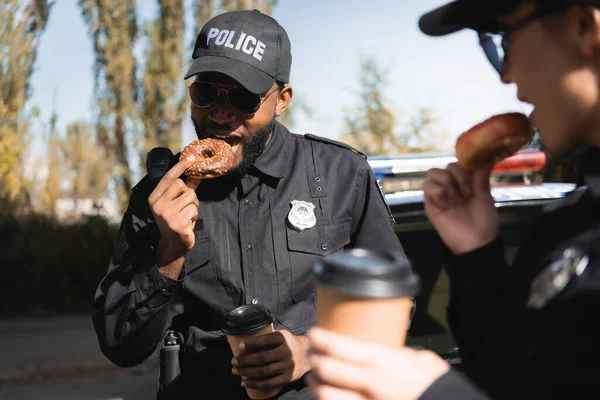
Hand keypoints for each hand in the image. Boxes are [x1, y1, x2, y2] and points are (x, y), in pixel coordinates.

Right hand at [148, 155, 201, 273]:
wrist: (173, 245)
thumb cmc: (176, 220)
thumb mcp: (177, 203)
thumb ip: (186, 188)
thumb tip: (196, 173)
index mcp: (154, 198)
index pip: (168, 177)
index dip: (180, 166)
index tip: (191, 157)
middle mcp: (157, 205)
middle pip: (181, 185)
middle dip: (189, 194)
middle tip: (186, 206)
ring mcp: (166, 215)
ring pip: (190, 196)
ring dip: (193, 206)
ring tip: (186, 215)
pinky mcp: (177, 224)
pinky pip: (193, 209)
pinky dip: (194, 216)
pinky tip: (188, 223)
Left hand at [232, 330, 310, 389]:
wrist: (309, 356)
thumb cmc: (289, 344)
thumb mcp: (283, 335)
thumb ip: (269, 336)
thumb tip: (246, 337)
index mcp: (284, 338)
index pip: (265, 340)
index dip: (251, 343)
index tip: (240, 346)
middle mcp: (287, 352)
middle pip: (261, 357)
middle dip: (244, 360)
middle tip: (233, 361)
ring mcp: (287, 366)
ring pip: (263, 371)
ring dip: (246, 372)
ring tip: (236, 371)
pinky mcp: (287, 378)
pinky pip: (268, 383)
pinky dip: (254, 384)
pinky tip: (244, 382)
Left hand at [307, 327, 449, 399]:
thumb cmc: (436, 387)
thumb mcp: (421, 361)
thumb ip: (396, 354)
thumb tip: (382, 349)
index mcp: (383, 363)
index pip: (338, 346)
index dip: (319, 339)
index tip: (313, 335)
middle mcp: (370, 384)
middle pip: (325, 369)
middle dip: (314, 360)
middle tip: (312, 355)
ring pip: (324, 394)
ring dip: (316, 385)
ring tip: (315, 379)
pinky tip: (327, 397)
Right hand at [422, 162, 498, 253]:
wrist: (476, 241)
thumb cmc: (484, 220)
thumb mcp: (485, 196)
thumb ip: (481, 176)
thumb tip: (486, 157)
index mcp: (465, 182)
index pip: (459, 163)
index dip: (465, 169)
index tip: (474, 182)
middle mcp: (451, 185)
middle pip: (445, 166)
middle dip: (456, 176)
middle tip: (466, 192)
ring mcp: (439, 194)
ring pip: (432, 173)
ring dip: (444, 181)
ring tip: (454, 197)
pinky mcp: (430, 203)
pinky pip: (426, 187)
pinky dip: (436, 190)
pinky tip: (445, 201)